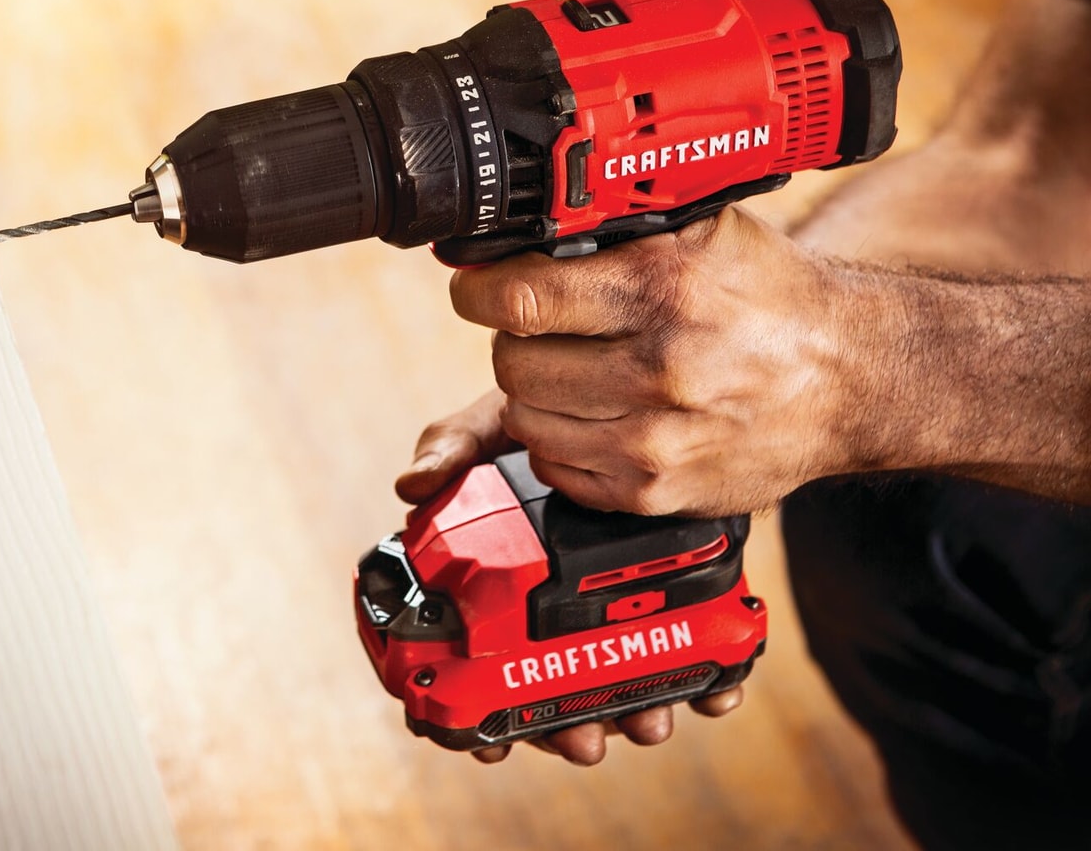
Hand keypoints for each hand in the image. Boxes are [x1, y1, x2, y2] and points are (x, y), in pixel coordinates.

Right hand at [395, 394, 744, 764]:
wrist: (656, 383)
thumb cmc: (558, 407)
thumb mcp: (502, 424)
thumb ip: (456, 447)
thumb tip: (410, 486)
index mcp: (498, 574)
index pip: (474, 658)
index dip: (473, 709)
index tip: (486, 743)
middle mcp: (551, 600)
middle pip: (545, 691)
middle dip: (562, 730)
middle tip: (582, 741)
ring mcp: (613, 601)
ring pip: (614, 681)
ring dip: (630, 715)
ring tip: (648, 721)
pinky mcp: (675, 591)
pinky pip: (688, 652)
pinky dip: (704, 679)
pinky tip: (716, 690)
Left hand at [446, 207, 873, 516]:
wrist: (855, 377)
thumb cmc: (770, 296)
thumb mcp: (703, 229)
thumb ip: (614, 223)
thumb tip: (515, 228)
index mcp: (662, 291)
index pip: (518, 298)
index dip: (480, 291)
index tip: (478, 288)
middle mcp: (659, 369)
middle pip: (512, 361)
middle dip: (517, 339)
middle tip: (549, 328)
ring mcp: (656, 441)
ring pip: (526, 420)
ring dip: (537, 393)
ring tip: (578, 369)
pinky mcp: (657, 493)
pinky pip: (556, 470)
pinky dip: (561, 442)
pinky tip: (599, 414)